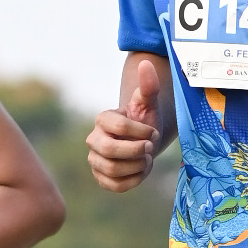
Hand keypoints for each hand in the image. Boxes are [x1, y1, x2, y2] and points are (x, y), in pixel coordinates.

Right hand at [88, 58, 164, 190]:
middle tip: (150, 148)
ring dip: (136, 166)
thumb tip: (146, 63)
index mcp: (103, 119)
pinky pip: (113, 185)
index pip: (119, 127)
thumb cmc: (145, 120)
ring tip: (146, 159)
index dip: (141, 132)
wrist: (145, 141)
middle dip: (135, 151)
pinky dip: (133, 180)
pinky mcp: (101, 178)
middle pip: (108, 151)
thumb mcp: (149, 103)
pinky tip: (141, 171)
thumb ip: (148, 85)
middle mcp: (93, 140)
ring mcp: (95, 160)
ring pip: (111, 169)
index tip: (153, 132)